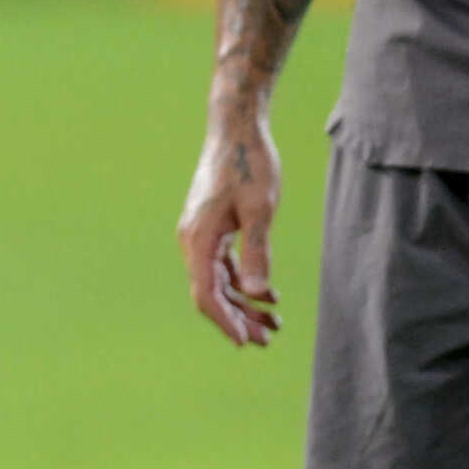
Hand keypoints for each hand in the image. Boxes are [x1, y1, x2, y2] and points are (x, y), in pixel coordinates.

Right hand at [178, 101, 281, 346]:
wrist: (236, 127)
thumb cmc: (249, 164)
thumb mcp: (259, 209)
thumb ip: (257, 252)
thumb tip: (256, 294)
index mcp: (198, 238)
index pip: (206, 293)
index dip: (225, 321)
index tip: (246, 341)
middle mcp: (193, 240)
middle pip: (211, 292)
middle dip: (239, 318)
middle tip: (269, 339)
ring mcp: (201, 234)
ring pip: (219, 282)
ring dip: (244, 304)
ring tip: (274, 323)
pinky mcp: (212, 228)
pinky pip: (223, 266)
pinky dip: (243, 283)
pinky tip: (268, 295)